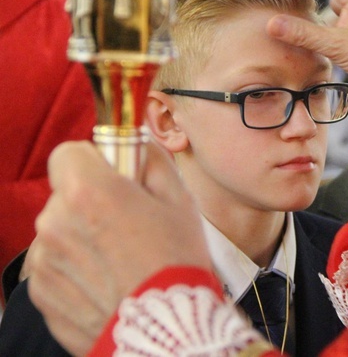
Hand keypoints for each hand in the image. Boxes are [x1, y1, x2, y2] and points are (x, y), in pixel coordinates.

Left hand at [26, 141, 211, 355]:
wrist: (164, 330)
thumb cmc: (176, 262)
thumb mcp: (180, 200)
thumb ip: (153, 161)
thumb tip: (138, 143)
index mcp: (89, 191)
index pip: (68, 152)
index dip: (94, 161)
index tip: (115, 176)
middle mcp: (56, 221)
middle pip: (65, 194)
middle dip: (92, 200)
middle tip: (130, 222)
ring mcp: (45, 259)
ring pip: (60, 230)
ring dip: (83, 236)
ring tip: (121, 258)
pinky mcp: (41, 291)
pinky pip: (56, 265)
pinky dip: (76, 269)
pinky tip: (108, 280)